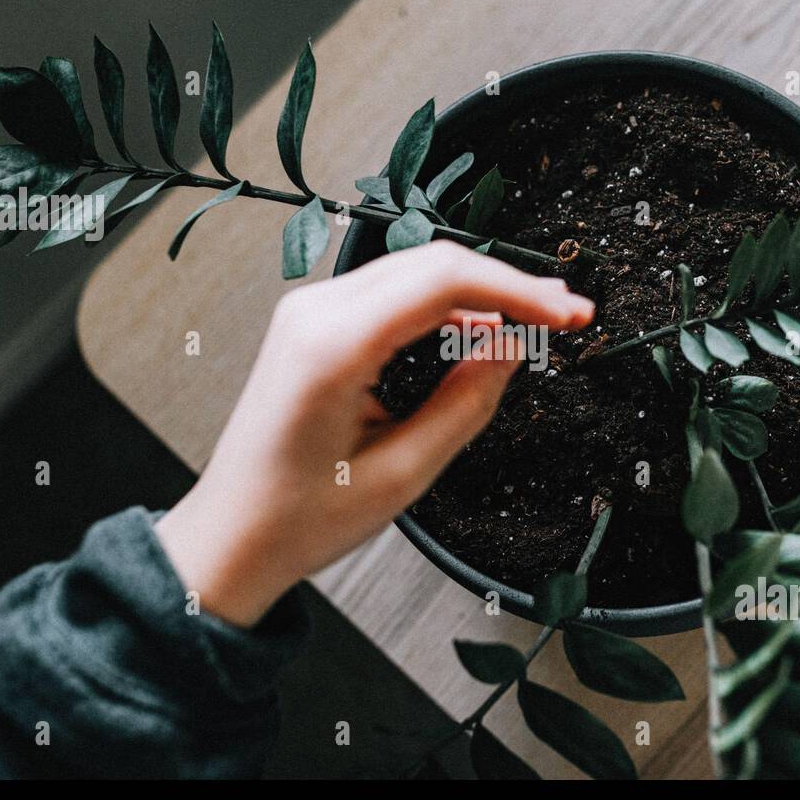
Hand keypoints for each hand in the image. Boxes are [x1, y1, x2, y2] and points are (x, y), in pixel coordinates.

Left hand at [155, 240, 594, 626]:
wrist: (232, 535)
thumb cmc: (298, 517)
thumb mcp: (403, 473)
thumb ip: (466, 402)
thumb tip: (513, 348)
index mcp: (331, 347)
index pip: (445, 282)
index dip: (518, 291)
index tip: (567, 313)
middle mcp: (314, 314)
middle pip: (433, 264)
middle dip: (507, 285)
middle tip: (565, 315)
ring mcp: (309, 313)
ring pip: (416, 272)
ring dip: (479, 291)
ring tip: (534, 323)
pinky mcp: (314, 324)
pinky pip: (393, 293)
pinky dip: (444, 304)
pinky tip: (480, 328)